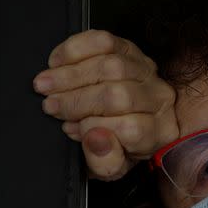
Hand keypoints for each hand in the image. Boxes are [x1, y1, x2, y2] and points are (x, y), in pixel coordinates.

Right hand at [34, 29, 178, 179]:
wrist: (121, 119)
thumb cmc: (116, 145)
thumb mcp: (110, 166)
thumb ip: (105, 162)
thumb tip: (95, 138)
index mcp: (160, 132)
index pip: (132, 128)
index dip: (95, 128)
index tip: (71, 129)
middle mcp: (160, 100)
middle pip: (118, 95)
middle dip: (76, 101)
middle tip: (50, 106)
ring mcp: (148, 72)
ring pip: (111, 66)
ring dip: (70, 75)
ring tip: (47, 85)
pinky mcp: (131, 50)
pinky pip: (105, 41)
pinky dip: (75, 49)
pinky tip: (58, 62)